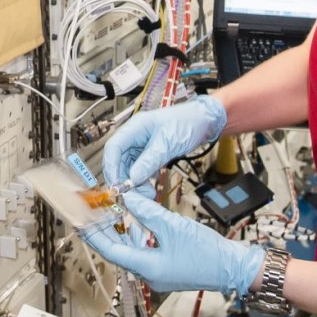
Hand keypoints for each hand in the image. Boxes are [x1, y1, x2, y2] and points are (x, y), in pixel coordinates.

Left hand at [79, 191, 264, 295]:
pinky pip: (145, 252)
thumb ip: (147, 211)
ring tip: (110, 215)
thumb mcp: (173, 226)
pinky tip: (137, 222)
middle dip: (105, 232)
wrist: (234, 267)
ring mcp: (158, 273)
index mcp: (147, 268)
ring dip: (122, 233)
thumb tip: (128, 198)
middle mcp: (149, 274)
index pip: (111, 250)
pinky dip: (138, 237)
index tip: (80, 222)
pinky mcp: (167, 268)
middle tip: (91, 216)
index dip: (94, 235)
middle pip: (119, 251)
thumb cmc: (208, 253)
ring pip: (132, 251)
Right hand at [102, 96, 226, 191]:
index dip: (111, 166)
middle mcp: (135, 136)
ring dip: (135, 182)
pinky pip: (141, 169)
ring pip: (130, 167)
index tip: (116, 184)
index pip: (113, 147)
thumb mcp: (167, 143)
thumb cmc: (188, 122)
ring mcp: (143, 146)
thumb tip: (133, 178)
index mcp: (135, 127)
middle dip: (124, 178)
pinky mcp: (151, 153)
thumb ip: (149, 161)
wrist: (205, 121)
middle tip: (132, 194)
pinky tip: (150, 188)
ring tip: (146, 194)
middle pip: (119, 160)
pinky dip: (144, 180)